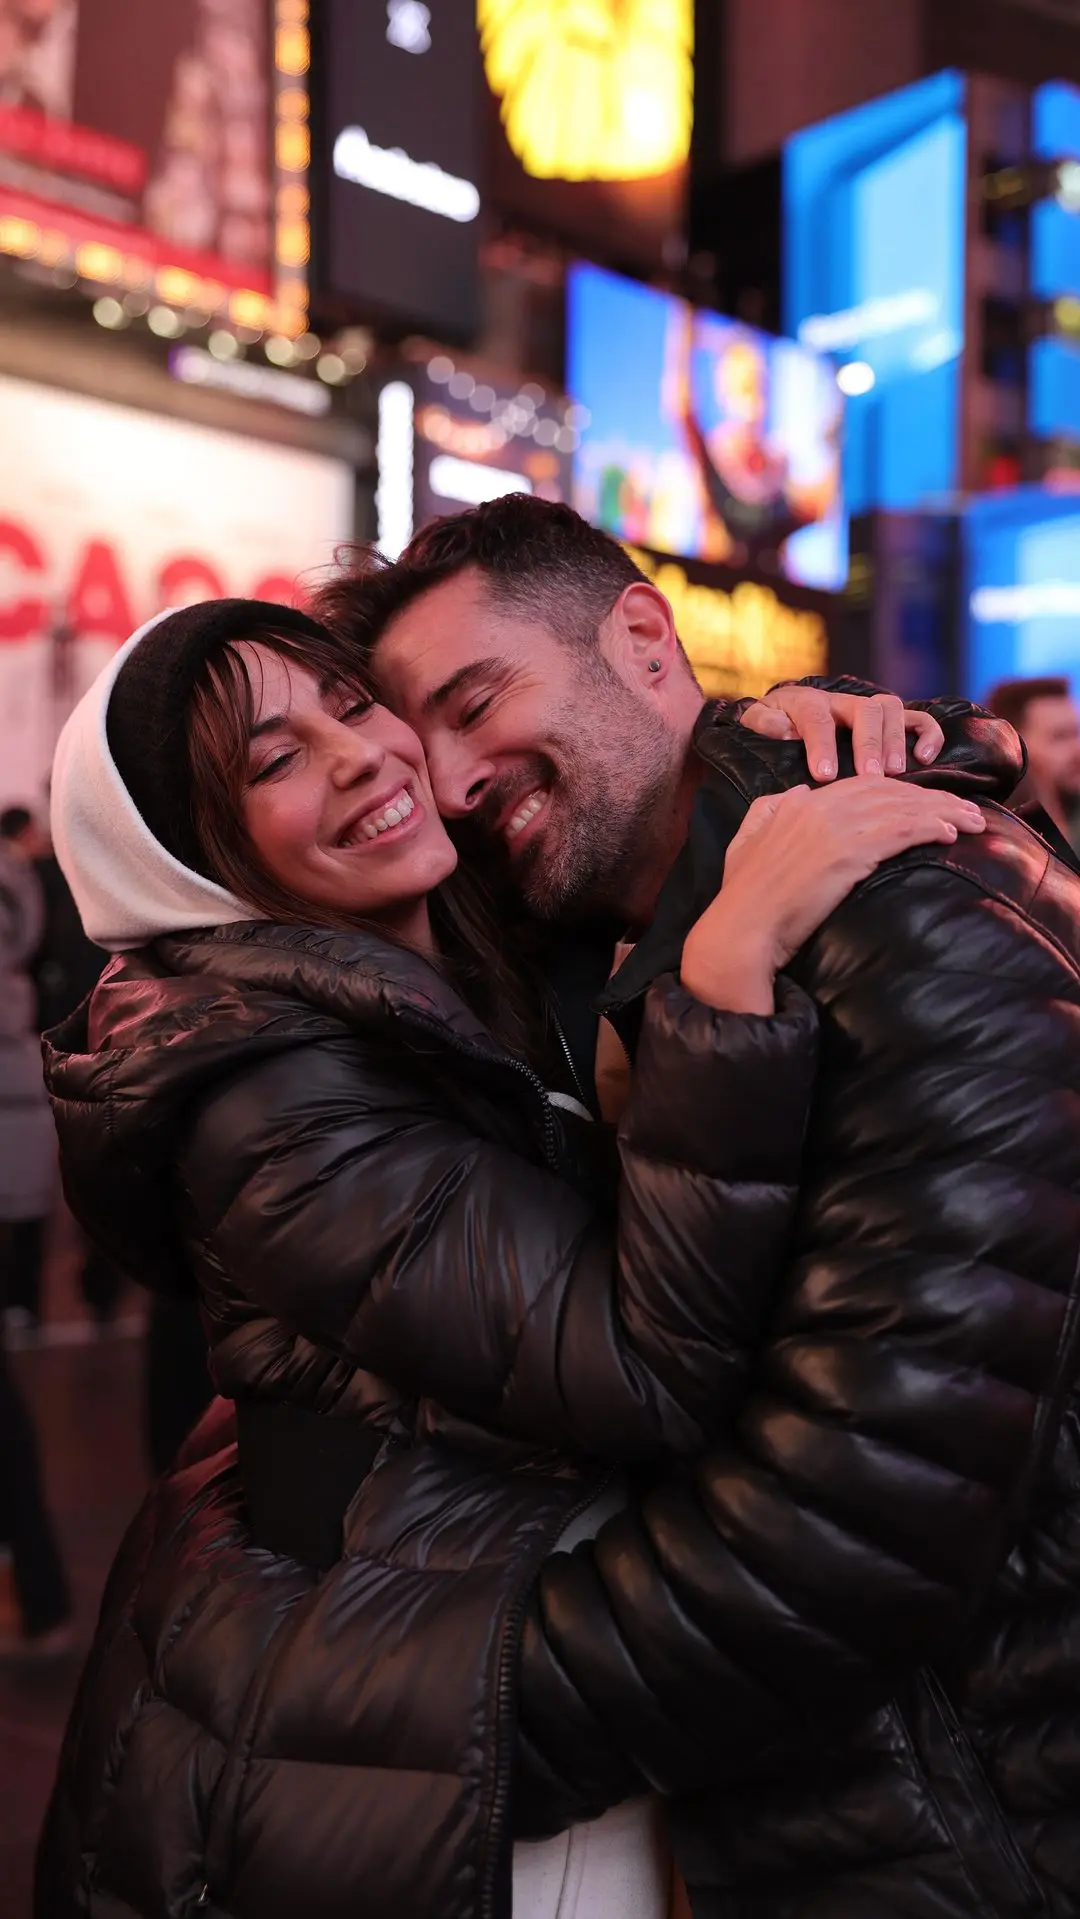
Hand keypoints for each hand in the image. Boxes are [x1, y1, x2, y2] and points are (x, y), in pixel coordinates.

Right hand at [681, 782, 985, 1014]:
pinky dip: (932, 827)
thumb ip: (768, 811)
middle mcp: (818, 805)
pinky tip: (952, 834)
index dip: (900, 791)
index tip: (928, 802)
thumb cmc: (742, 897)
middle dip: (933, 797)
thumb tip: (796, 792)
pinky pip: (902, 830)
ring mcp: (834, 827)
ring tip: (973, 821)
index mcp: (797, 802)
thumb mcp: (744, 842)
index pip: (861, 785)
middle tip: (966, 808)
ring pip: (903, 807)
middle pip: (889, 791)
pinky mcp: (849, 852)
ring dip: (944, 811)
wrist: (742, 927)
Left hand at [739, 685, 944, 782]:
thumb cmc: (772, 728)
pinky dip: (927, 734)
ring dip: (895, 740)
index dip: (822, 745)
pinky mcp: (887, 721)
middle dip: (868, 743)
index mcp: (806, 702)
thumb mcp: (754, 725)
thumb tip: (783, 730)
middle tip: (869, 776)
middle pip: (864, 709)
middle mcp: (841, 701)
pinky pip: (916, 718)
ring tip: (893, 773)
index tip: (825, 775)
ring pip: (891, 709)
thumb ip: (763, 725)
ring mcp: (867, 709)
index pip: (817, 718)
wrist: (782, 718)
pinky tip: (925, 759)